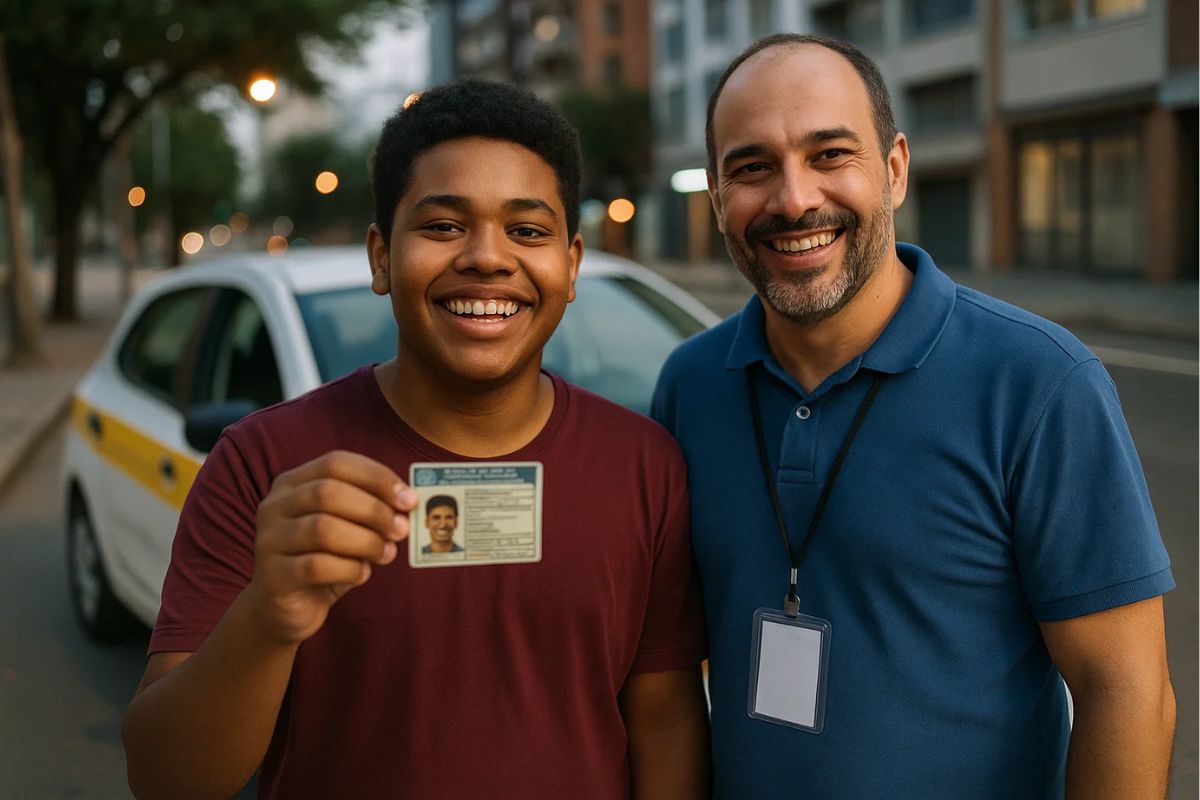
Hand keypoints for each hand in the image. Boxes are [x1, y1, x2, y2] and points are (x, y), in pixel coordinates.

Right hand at [247, 450, 415, 643]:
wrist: (283, 610)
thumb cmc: (323, 560)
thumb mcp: (347, 529)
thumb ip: (370, 512)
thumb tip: (408, 505)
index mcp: (292, 484)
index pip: (336, 463)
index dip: (377, 477)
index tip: (409, 498)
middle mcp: (274, 506)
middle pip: (328, 492)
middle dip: (374, 510)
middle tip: (402, 529)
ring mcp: (268, 541)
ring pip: (323, 529)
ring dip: (366, 541)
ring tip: (386, 554)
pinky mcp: (273, 577)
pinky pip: (317, 566)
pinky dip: (350, 569)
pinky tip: (362, 574)